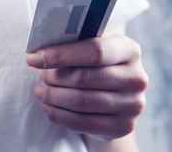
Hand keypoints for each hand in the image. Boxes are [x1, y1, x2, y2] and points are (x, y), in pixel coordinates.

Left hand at [26, 35, 147, 140]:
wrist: (114, 99)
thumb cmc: (95, 67)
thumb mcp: (90, 50)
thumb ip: (72, 45)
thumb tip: (38, 53)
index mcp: (129, 50)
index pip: (94, 51)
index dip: (60, 55)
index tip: (34, 58)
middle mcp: (137, 78)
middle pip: (82, 78)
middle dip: (53, 77)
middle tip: (41, 76)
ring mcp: (132, 105)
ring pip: (80, 101)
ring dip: (53, 96)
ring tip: (41, 91)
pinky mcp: (122, 126)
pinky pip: (81, 123)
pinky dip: (57, 114)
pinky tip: (48, 106)